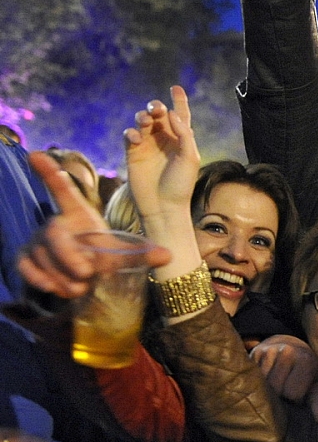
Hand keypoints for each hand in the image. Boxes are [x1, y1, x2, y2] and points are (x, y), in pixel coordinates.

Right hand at [17, 153, 168, 297]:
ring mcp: (38, 241)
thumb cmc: (100, 256)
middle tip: (86, 272)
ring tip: (81, 287)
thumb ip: (140, 254)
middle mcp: (55, 224)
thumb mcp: (119, 254)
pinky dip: (41, 279)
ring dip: (63, 275)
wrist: (82, 277)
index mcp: (78, 215)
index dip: (50, 173)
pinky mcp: (26, 258)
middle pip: (54, 234)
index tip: (37, 154)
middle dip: (68, 255)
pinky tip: (57, 288)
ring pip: (44, 256)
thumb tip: (168, 255)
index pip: (64, 191)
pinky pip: (26, 266)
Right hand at [124, 86, 200, 221]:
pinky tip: (136, 138)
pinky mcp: (133, 154)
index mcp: (181, 140)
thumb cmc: (181, 184)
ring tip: (145, 121)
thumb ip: (184, 134)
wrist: (163, 206)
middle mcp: (164, 140)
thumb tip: (172, 113)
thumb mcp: (190, 158)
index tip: (176, 87)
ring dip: (142, 117)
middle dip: (156, 107)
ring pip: (142, 122)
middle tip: (156, 109)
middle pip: (158, 115)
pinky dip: (132, 132)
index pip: (180, 116)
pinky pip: (129, 135)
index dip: (178, 101)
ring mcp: (148, 146)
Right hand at [250, 334, 317, 421]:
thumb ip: (317, 402)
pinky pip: (254, 375)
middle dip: (280, 395)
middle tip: (285, 390)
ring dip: (268, 389)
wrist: (292, 347)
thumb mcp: (315, 385)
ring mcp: (271, 350)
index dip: (294, 400)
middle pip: (277, 389)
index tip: (297, 395)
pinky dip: (259, 380)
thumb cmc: (306, 372)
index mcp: (306, 361)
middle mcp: (288, 352)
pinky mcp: (257, 351)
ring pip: (264, 383)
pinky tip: (266, 377)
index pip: (293, 394)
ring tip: (276, 384)